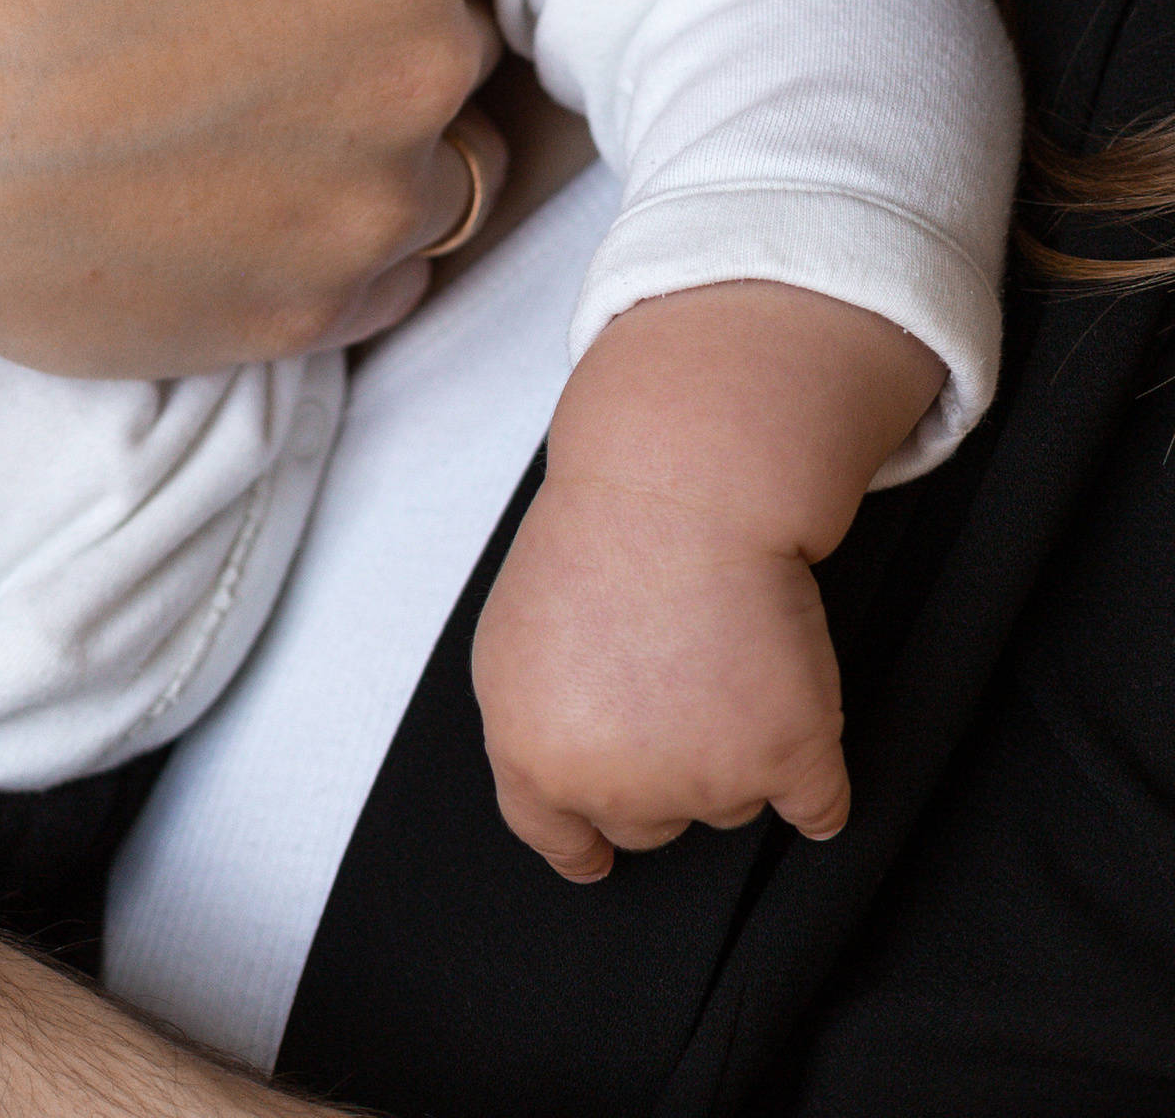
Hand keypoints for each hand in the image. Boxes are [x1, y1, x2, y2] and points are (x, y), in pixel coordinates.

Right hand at [0, 0, 506, 438]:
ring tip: (213, 85)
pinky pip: (372, 271)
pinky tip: (204, 175)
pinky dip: (316, 230)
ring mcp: (366, 217)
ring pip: (424, 154)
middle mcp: (424, 79)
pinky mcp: (302, 318)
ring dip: (357, 122)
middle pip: (444, 25)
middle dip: (356, 3)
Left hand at [470, 283, 943, 879]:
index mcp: (534, 752)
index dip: (581, 842)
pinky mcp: (787, 760)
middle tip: (672, 677)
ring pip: (729, 803)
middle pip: (648, 823)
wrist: (683, 481)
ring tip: (718, 646)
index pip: (553, 831)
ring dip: (734, 747)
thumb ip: (543, 720)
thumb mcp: (522, 633)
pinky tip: (796, 700)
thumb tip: (575, 782)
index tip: (599, 857)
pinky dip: (816, 776)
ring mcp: (703, 779)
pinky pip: (815, 807)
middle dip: (661, 768)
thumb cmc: (602, 540)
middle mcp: (615, 784)